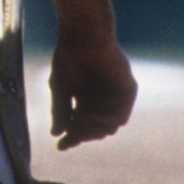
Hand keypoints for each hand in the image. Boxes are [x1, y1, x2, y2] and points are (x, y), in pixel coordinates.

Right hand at [47, 31, 136, 146]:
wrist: (84, 36)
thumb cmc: (69, 57)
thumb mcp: (60, 88)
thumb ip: (61, 111)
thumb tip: (56, 134)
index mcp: (86, 97)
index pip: (80, 124)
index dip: (71, 137)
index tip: (60, 147)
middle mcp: (101, 98)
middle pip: (94, 129)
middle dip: (81, 135)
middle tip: (71, 135)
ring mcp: (115, 96)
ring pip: (107, 127)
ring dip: (93, 130)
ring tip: (80, 122)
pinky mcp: (127, 91)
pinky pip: (120, 118)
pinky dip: (106, 122)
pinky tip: (92, 116)